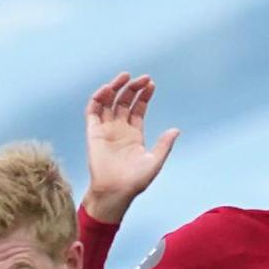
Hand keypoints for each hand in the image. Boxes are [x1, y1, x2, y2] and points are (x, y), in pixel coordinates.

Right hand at [82, 71, 179, 224]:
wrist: (114, 192)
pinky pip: (93, 111)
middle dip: (132, 88)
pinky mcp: (93, 133)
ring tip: (125, 77)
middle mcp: (119, 130)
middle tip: (142, 79)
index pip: (138, 109)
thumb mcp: (154, 162)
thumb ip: (164, 145)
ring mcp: (105, 130)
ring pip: (108, 102)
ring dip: (115, 88)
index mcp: (134, 134)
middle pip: (124, 102)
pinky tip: (107, 89)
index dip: (144, 95)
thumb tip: (176, 130)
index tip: (151, 84)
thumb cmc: (134, 182)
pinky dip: (98, 98)